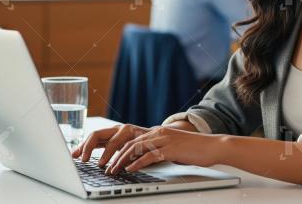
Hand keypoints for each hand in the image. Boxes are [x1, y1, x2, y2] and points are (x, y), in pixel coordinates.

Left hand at [73, 124, 221, 174]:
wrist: (213, 146)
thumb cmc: (191, 150)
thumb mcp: (167, 148)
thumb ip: (151, 150)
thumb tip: (133, 160)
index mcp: (151, 131)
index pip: (122, 135)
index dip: (103, 142)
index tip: (89, 153)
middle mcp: (154, 132)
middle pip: (123, 138)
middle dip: (105, 150)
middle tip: (94, 163)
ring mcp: (162, 139)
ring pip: (133, 147)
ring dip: (118, 159)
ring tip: (109, 170)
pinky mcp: (171, 148)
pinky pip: (150, 155)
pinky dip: (137, 163)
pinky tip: (129, 170)